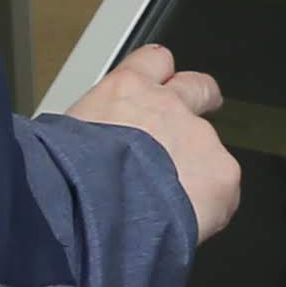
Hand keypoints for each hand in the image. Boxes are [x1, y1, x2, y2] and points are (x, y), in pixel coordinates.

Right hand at [68, 42, 239, 241]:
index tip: (161, 86)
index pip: (153, 62)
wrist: (95, 209)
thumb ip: (89, 135)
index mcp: (124, 92)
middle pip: (199, 88)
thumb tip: (83, 153)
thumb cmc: (67, 178)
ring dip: (197, 170)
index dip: (160, 76)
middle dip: (200, 101)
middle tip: (193, 126)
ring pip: (212, 149)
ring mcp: (200, 137)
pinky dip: (209, 208)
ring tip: (170, 206)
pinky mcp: (222, 174)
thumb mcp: (62, 140)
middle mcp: (168, 106)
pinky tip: (183, 224)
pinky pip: (223, 192)